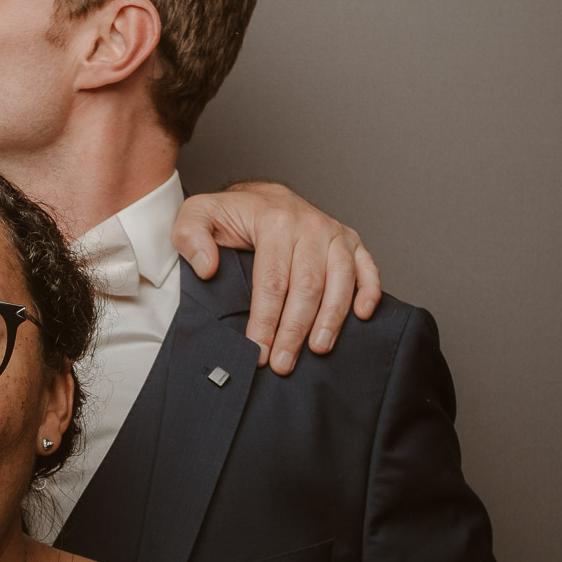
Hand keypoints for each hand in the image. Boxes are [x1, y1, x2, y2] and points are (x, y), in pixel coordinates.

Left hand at [171, 180, 382, 373]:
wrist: (263, 197)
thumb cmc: (231, 214)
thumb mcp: (197, 215)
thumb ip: (191, 236)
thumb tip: (207, 267)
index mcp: (274, 221)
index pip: (271, 281)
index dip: (265, 321)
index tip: (258, 350)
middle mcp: (310, 225)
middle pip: (307, 286)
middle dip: (294, 330)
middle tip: (283, 364)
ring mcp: (334, 233)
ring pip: (339, 282)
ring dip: (331, 319)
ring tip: (318, 350)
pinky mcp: (351, 241)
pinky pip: (367, 268)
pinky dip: (370, 291)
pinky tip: (362, 316)